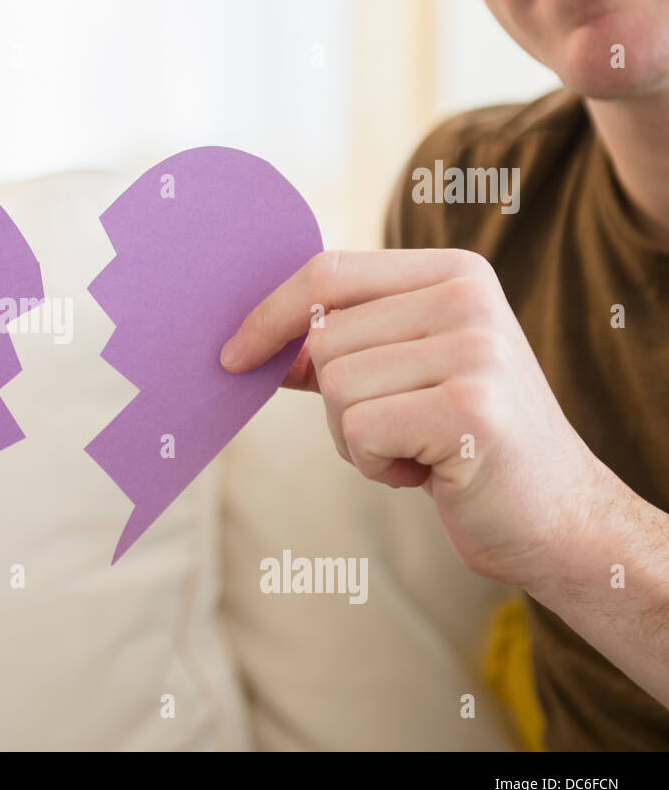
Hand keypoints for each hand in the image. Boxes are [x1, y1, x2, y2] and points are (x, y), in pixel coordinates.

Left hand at [220, 249, 607, 590]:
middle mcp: (469, 297)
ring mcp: (476, 349)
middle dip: (337, 402)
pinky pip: (359, 431)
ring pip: (336, 386)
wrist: (556, 517)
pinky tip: (430, 472)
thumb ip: (340, 345)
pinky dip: (377, 465)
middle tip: (399, 430)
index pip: (328, 272)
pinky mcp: (471, 409)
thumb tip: (249, 341)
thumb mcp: (404, 372)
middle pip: (324, 339)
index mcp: (454, 273)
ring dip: (357, 438)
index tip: (232, 356)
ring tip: (419, 449)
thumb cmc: (463, 442)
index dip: (270, 314)